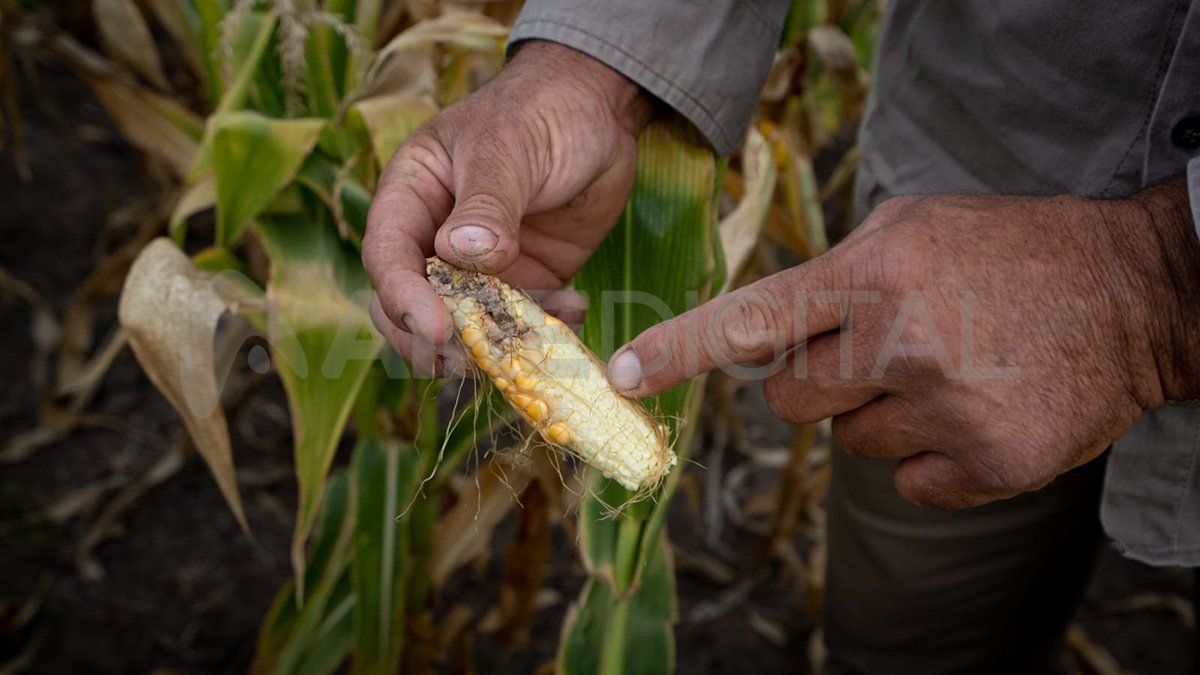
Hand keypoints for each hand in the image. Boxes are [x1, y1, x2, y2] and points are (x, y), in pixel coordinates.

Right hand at [363, 41, 653, 374]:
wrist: (600, 112)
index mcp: (412, 197)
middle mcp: (437, 239)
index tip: (437, 329)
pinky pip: (523, 322)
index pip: (388, 257)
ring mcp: (482, 266)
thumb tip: (458, 253)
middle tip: (474, 360)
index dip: (403, 299)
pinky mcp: (528, 281)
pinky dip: (545, 329)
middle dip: (437, 342)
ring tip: (538, 338)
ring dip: (499, 343)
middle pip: (413, 307)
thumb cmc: (540, 112)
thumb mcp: (508, 149)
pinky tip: (576, 308)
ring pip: (469, 326)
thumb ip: (486, 204)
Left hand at [609, 182, 1199, 507]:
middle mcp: (902, 343)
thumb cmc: (1010, 251)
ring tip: (946, 369)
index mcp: (875, 273)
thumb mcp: (915, 226)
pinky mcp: (989, 464)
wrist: (1135, 293)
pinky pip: (907, 483)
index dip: (679, 351)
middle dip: (819, 381)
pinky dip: (931, 457)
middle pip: (791, 400)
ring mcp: (947, 410)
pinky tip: (975, 409)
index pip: (752, 320)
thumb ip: (834, 272)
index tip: (621, 375)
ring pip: (849, 443)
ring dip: (882, 415)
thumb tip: (766, 327)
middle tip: (884, 348)